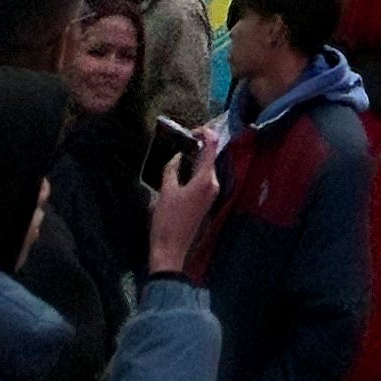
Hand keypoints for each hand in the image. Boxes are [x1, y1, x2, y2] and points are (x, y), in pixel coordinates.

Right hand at [147, 132, 220, 277]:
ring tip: (179, 151)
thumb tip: (176, 156)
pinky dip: (195, 170)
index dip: (205, 133)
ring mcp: (212, 193)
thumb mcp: (166, 191)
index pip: (212, 146)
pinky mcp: (206, 201)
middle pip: (211, 156)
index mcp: (206, 179)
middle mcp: (214, 184)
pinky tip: (182, 169)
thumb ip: (172, 169)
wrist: (171, 249)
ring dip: (196, 158)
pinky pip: (204, 178)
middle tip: (181, 140)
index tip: (191, 130)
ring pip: (207, 167)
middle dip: (198, 145)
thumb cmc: (167, 220)